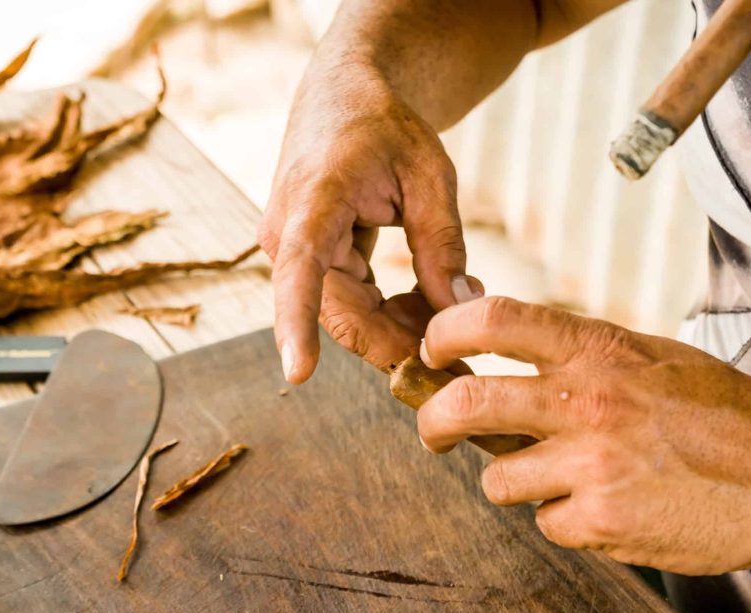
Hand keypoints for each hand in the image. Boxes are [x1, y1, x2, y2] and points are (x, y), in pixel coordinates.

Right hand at [259, 61, 480, 382]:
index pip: (299, 269)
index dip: (296, 324)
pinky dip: (391, 314)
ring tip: (455, 329)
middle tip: (456, 372)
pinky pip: (352, 305)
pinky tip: (429, 308)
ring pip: (349, 317)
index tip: (299, 373)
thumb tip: (460, 308)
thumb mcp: (429, 175)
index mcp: (313, 201)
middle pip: (340, 314)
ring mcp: (296, 254)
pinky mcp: (312, 265)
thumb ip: (441, 243)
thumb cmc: (384, 128)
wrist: (344, 101)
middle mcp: (289, 235)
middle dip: (396, 347)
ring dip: (400, 332)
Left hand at [415, 296, 750, 576]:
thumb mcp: (656, 356)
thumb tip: (512, 349)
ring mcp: (590, 466)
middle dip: (433, 421)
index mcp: (599, 350)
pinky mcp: (600, 522)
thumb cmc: (725, 414)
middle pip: (465, 403)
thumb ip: (585, 353)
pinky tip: (609, 507)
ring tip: (565, 479)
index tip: (433, 349)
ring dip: (517, 483)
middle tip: (435, 432)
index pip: (493, 319)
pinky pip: (547, 524)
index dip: (445, 331)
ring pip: (498, 479)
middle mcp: (586, 402)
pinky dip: (567, 521)